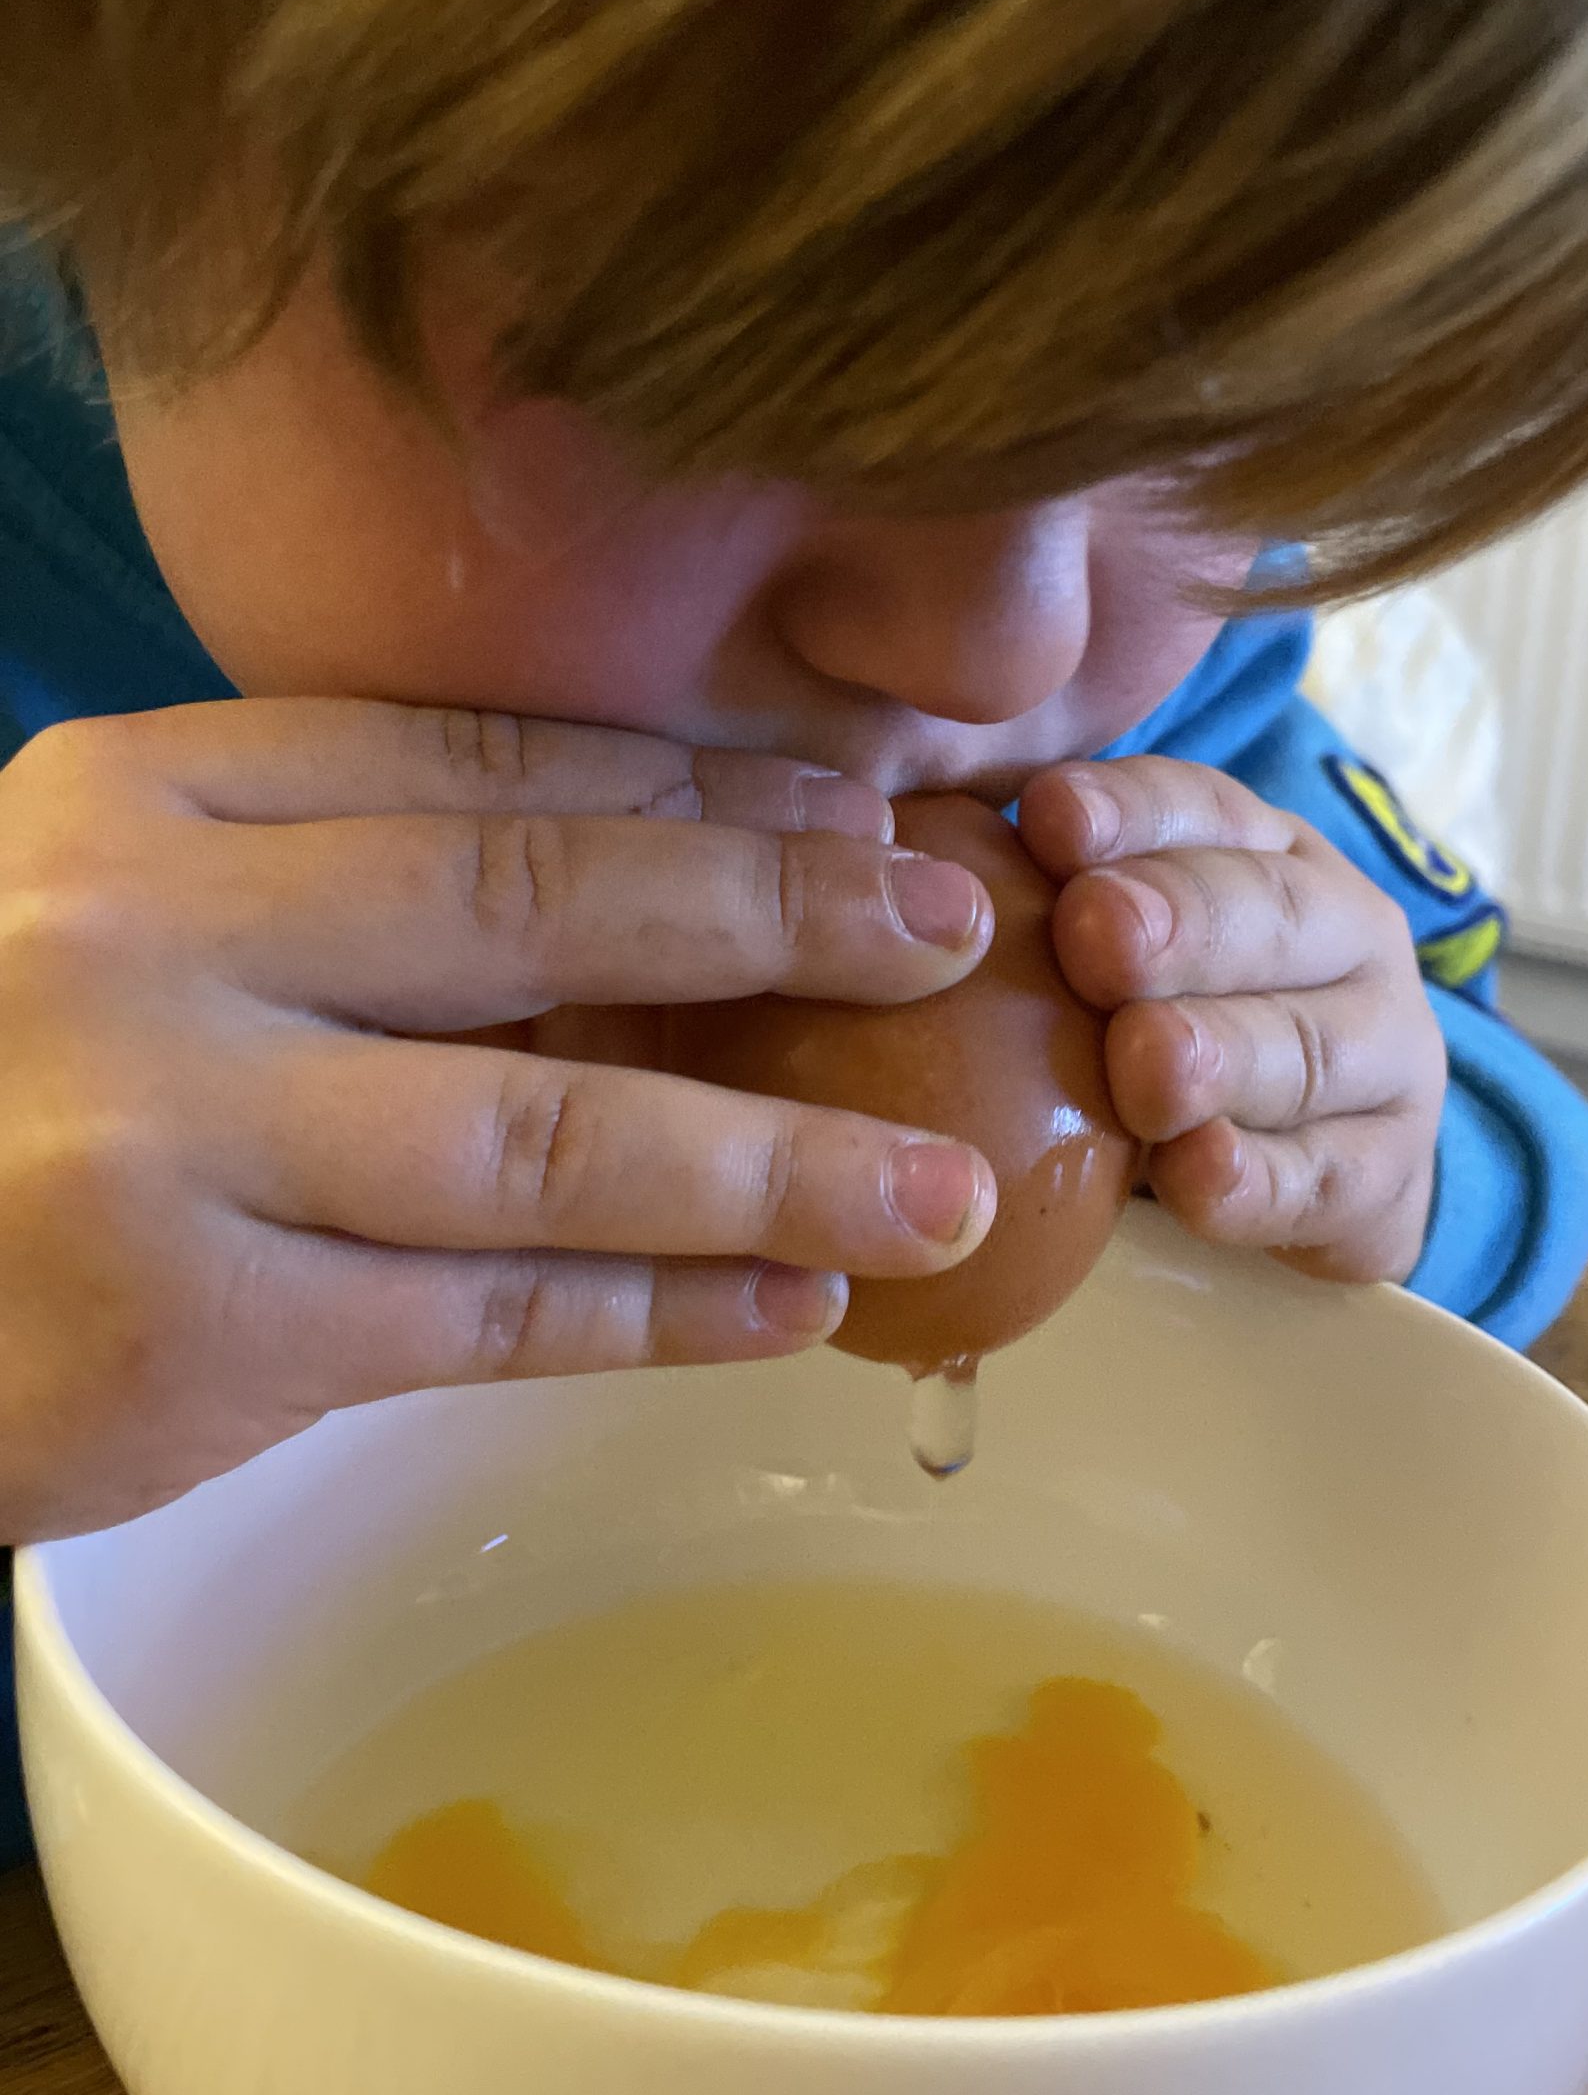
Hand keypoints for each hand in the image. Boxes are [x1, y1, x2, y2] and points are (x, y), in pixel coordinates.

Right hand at [0, 701, 996, 1538]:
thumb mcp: (129, 910)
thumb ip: (336, 880)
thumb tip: (657, 883)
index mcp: (145, 793)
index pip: (476, 762)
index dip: (694, 790)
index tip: (854, 813)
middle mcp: (152, 936)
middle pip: (535, 905)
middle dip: (778, 916)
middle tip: (951, 934)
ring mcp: (168, 1136)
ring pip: (546, 1136)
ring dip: (775, 1159)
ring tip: (945, 1182)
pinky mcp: (193, 1331)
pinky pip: (484, 1316)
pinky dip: (658, 1313)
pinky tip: (792, 1303)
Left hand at [1020, 756, 1444, 1283]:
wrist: (1306, 1174)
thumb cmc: (1159, 1032)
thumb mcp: (1104, 957)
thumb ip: (1027, 901)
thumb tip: (883, 858)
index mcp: (1264, 850)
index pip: (1203, 806)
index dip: (1128, 811)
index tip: (1046, 821)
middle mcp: (1342, 931)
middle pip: (1270, 913)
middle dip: (1181, 922)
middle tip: (1095, 937)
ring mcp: (1385, 1053)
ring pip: (1308, 1047)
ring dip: (1222, 1053)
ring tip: (1143, 1066)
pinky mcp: (1390, 1176)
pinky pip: (1327, 1178)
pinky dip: (1258, 1181)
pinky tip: (1197, 1177)